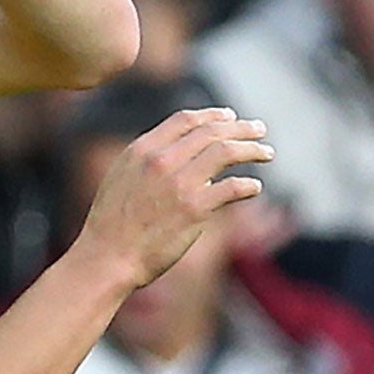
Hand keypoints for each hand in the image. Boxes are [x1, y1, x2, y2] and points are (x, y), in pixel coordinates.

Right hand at [75, 108, 269, 290]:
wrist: (107, 257)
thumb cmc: (111, 225)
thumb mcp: (120, 179)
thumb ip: (146, 161)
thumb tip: (177, 152)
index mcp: (141, 150)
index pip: (185, 120)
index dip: (212, 115)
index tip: (229, 116)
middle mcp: (161, 161)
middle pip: (211, 131)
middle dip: (240, 128)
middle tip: (258, 130)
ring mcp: (179, 183)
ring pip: (227, 152)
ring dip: (252, 149)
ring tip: (267, 152)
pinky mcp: (195, 209)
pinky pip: (232, 188)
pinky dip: (248, 186)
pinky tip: (255, 188)